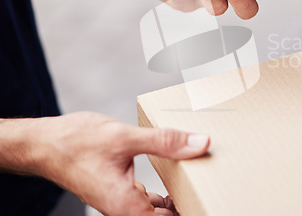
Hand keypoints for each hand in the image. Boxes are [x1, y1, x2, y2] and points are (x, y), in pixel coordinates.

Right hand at [31, 112, 208, 215]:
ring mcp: (121, 203)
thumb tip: (200, 144)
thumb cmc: (75, 143)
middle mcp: (125, 210)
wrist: (44, 144)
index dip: (193, 210)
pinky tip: (175, 176)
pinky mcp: (119, 192)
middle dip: (187, 205)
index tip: (212, 200)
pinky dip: (163, 194)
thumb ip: (165, 142)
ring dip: (177, 201)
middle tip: (209, 186)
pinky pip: (147, 201)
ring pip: (157, 212)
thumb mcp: (126, 138)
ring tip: (198, 181)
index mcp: (128, 205)